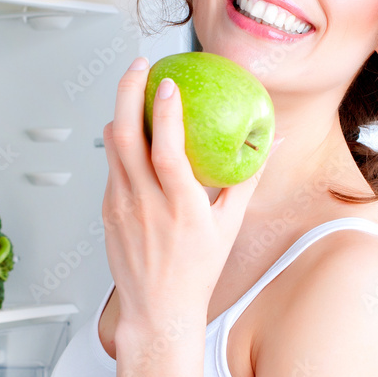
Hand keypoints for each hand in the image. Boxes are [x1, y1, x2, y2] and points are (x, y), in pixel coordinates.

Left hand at [102, 57, 266, 332]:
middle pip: (126, 137)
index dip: (165, 112)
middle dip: (128, 92)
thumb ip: (247, 180)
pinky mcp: (107, 212)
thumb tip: (270, 144)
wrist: (158, 310)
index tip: (169, 83)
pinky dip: (120, 143)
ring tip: (133, 90)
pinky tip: (131, 133)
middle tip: (139, 66)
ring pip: (112, 148)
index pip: (166, 150)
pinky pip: (111, 167)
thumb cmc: (196, 272)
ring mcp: (121, 207)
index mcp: (181, 208)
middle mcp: (145, 204)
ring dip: (121, 112)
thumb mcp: (229, 225)